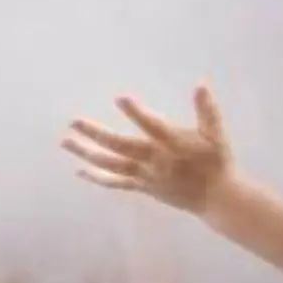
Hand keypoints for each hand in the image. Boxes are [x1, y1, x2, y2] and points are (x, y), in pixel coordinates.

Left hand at [62, 85, 233, 214]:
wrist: (216, 198)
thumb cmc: (217, 161)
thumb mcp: (216, 132)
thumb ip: (207, 108)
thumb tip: (200, 84)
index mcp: (173, 143)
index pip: (152, 125)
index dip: (136, 112)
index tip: (119, 98)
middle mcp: (154, 160)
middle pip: (119, 146)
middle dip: (95, 133)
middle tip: (73, 121)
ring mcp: (145, 175)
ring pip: (111, 165)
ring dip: (86, 153)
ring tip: (65, 142)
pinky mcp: (143, 186)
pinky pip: (115, 183)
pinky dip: (96, 177)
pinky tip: (79, 170)